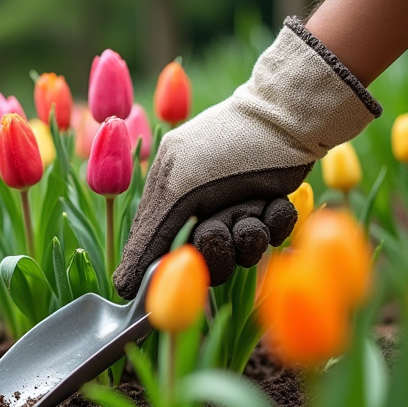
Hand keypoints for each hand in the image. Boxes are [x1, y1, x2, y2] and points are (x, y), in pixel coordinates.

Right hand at [113, 18, 381, 297]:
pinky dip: (276, 222)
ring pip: (242, 255)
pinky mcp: (269, 208)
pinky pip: (272, 238)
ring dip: (251, 235)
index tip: (187, 262)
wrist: (286, 118)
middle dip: (220, 248)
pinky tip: (275, 200)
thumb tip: (121, 288)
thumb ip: (149, 240)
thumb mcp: (176, 191)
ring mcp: (236, 209)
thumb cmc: (225, 148)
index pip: (160, 251)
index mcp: (168, 199)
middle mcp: (200, 208)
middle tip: (225, 223)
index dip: (174, 264)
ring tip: (256, 205)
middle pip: (207, 263)